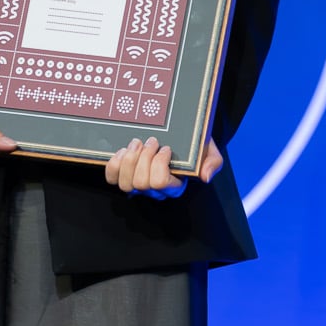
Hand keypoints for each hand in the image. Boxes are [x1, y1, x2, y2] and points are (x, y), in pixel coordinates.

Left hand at [105, 137, 224, 199]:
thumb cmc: (194, 144)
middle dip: (144, 158)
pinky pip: (112, 178)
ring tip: (138, 143)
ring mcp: (137, 185)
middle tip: (151, 141)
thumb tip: (205, 176)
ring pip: (125, 184)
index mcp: (175, 186)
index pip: (160, 183)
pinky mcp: (123, 176)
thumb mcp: (210, 150)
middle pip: (141, 184)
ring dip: (129, 160)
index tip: (167, 148)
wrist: (179, 135)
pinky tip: (125, 150)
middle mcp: (154, 191)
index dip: (159, 164)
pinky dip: (115, 163)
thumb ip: (213, 162)